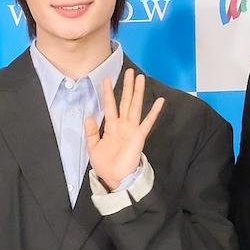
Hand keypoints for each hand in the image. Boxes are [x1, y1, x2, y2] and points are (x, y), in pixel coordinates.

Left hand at [85, 70, 164, 191]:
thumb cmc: (105, 164)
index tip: (106, 79)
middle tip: (129, 71)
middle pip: (125, 101)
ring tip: (140, 78)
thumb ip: (90, 132)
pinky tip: (160, 101)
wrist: (115, 178)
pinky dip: (154, 112)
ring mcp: (132, 129)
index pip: (109, 105)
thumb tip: (88, 116)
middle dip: (126, 86)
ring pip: (135, 106)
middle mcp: (123, 124)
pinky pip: (148, 122)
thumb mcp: (92, 147)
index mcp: (111, 126)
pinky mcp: (140, 135)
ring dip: (138, 92)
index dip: (108, 92)